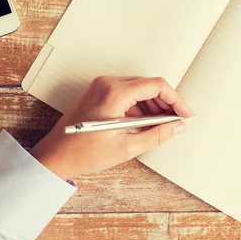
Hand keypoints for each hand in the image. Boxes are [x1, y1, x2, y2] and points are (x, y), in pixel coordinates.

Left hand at [30, 76, 192, 179]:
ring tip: (161, 126)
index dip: (176, 100)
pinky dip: (140, 106)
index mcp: (115, 93)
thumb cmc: (83, 152)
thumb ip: (157, 134)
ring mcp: (101, 86)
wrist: (55, 156)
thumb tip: (177, 126)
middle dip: (166, 103)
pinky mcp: (99, 93)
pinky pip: (127, 93)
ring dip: (154, 105)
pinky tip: (145, 123)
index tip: (185, 114)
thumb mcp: (127, 147)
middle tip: (176, 122)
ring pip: (139, 88)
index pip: (156, 85)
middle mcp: (107, 83)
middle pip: (148, 85)